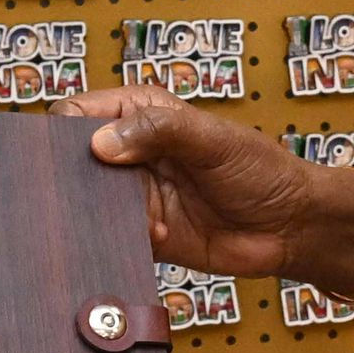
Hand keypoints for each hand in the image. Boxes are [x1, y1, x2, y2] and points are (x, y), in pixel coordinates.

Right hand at [55, 87, 353, 295]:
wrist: (292, 228)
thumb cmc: (261, 169)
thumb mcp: (212, 139)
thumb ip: (159, 130)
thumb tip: (100, 143)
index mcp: (140, 112)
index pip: (77, 113)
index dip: (62, 132)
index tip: (67, 155)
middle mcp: (130, 151)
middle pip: (73, 161)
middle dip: (73, 180)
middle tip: (90, 194)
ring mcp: (134, 194)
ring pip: (86, 202)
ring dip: (100, 214)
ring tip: (132, 217)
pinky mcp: (143, 232)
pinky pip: (111, 236)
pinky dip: (121, 240)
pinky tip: (159, 236)